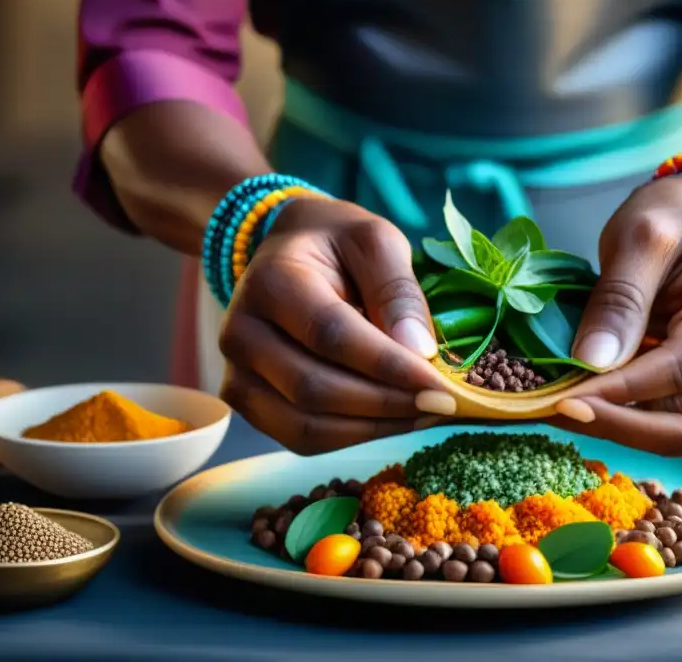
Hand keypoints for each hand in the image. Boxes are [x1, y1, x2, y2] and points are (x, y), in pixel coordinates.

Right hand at [218, 196, 453, 453]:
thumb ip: (398, 291)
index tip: (442, 386)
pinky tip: (392, 421)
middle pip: (315, 389)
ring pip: (306, 426)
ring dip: (374, 429)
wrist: (286, 250)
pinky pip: (301, 438)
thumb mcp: (376, 242)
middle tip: (443, 405)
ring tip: (425, 415)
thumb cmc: (337, 244)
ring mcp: (237, 372)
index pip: (331, 335)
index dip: (388, 366)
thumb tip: (419, 353)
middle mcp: (242, 332)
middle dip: (387, 404)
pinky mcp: (248, 402)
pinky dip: (352, 437)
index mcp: (273, 281)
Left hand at [553, 174, 681, 455]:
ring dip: (626, 430)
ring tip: (572, 410)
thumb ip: (619, 298)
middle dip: (619, 420)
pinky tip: (601, 407)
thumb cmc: (669, 226)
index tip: (565, 399)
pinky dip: (641, 427)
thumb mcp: (638, 238)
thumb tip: (593, 362)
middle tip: (557, 412)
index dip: (624, 390)